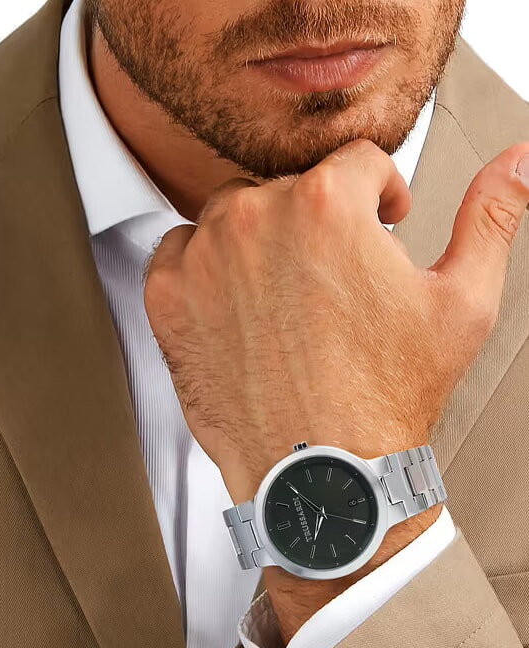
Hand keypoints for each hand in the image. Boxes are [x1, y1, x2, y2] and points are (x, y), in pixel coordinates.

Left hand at [143, 140, 528, 635]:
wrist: (321, 474)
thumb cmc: (388, 399)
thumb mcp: (462, 303)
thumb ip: (489, 216)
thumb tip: (519, 160)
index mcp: (327, 205)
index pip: (354, 163)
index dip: (379, 192)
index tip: (381, 220)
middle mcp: (256, 220)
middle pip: (293, 190)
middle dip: (321, 224)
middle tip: (338, 280)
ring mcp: (204, 260)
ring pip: (236, 217)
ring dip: (264, 242)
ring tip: (292, 296)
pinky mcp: (168, 300)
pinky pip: (181, 252)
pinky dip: (207, 269)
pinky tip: (241, 306)